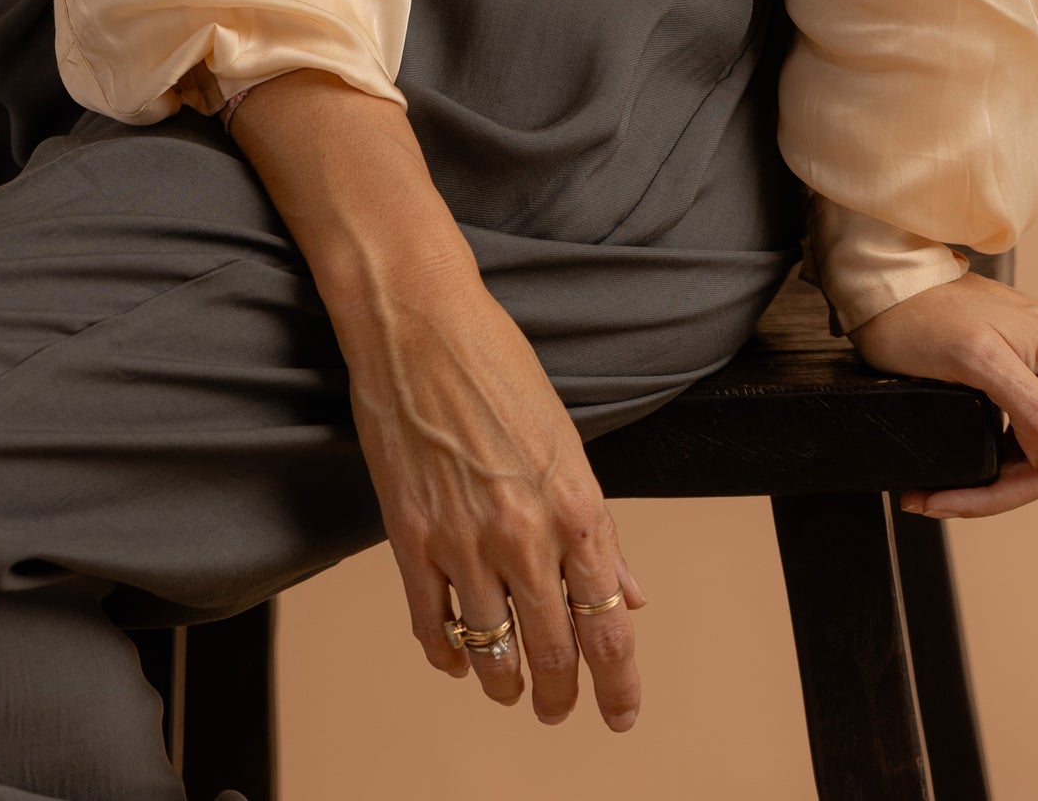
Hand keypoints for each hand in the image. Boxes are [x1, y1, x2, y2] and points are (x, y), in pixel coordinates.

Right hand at [340, 244, 646, 731]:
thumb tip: (627, 591)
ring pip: (492, 652)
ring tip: (509, 689)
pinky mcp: (410, 536)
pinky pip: (431, 626)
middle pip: (554, 653)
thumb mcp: (567, 442)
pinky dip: (448, 655)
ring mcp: (463, 541)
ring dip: (504, 684)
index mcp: (576, 507)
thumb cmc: (497, 366)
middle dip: (562, 695)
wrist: (420, 323)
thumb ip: (597, 528)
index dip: (619, 685)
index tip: (621, 715)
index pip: (608, 626)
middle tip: (559, 708)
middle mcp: (525, 535)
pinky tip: (457, 657)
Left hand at [851, 270, 1037, 518]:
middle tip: (935, 500)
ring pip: (1032, 446)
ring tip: (940, 492)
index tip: (943, 500)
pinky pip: (1020, 424)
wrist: (887, 281)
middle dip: (993, 488)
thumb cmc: (919, 312)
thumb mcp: (975, 359)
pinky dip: (991, 451)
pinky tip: (959, 467)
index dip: (1003, 491)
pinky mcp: (1025, 363)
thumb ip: (1031, 407)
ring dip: (991, 476)